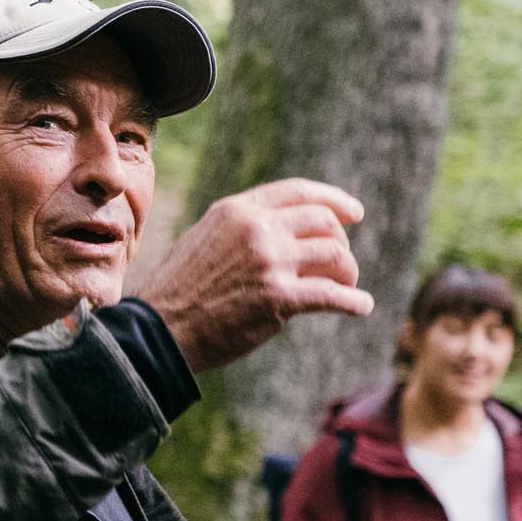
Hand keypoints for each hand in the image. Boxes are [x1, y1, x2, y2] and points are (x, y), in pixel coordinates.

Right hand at [134, 179, 373, 373]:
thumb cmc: (179, 291)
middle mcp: (257, 229)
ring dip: (348, 272)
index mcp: (237, 210)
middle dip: (340, 241)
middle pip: (323, 221)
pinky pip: (332, 295)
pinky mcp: (278, 298)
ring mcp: (269, 262)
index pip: (298, 192)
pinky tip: (360, 306)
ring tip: (348, 287)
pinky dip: (354, 301)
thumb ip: (241, 228)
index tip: (354, 213)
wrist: (161, 328)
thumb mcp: (205, 239)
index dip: (333, 200)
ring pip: (334, 254)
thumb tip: (280, 229)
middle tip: (342, 263)